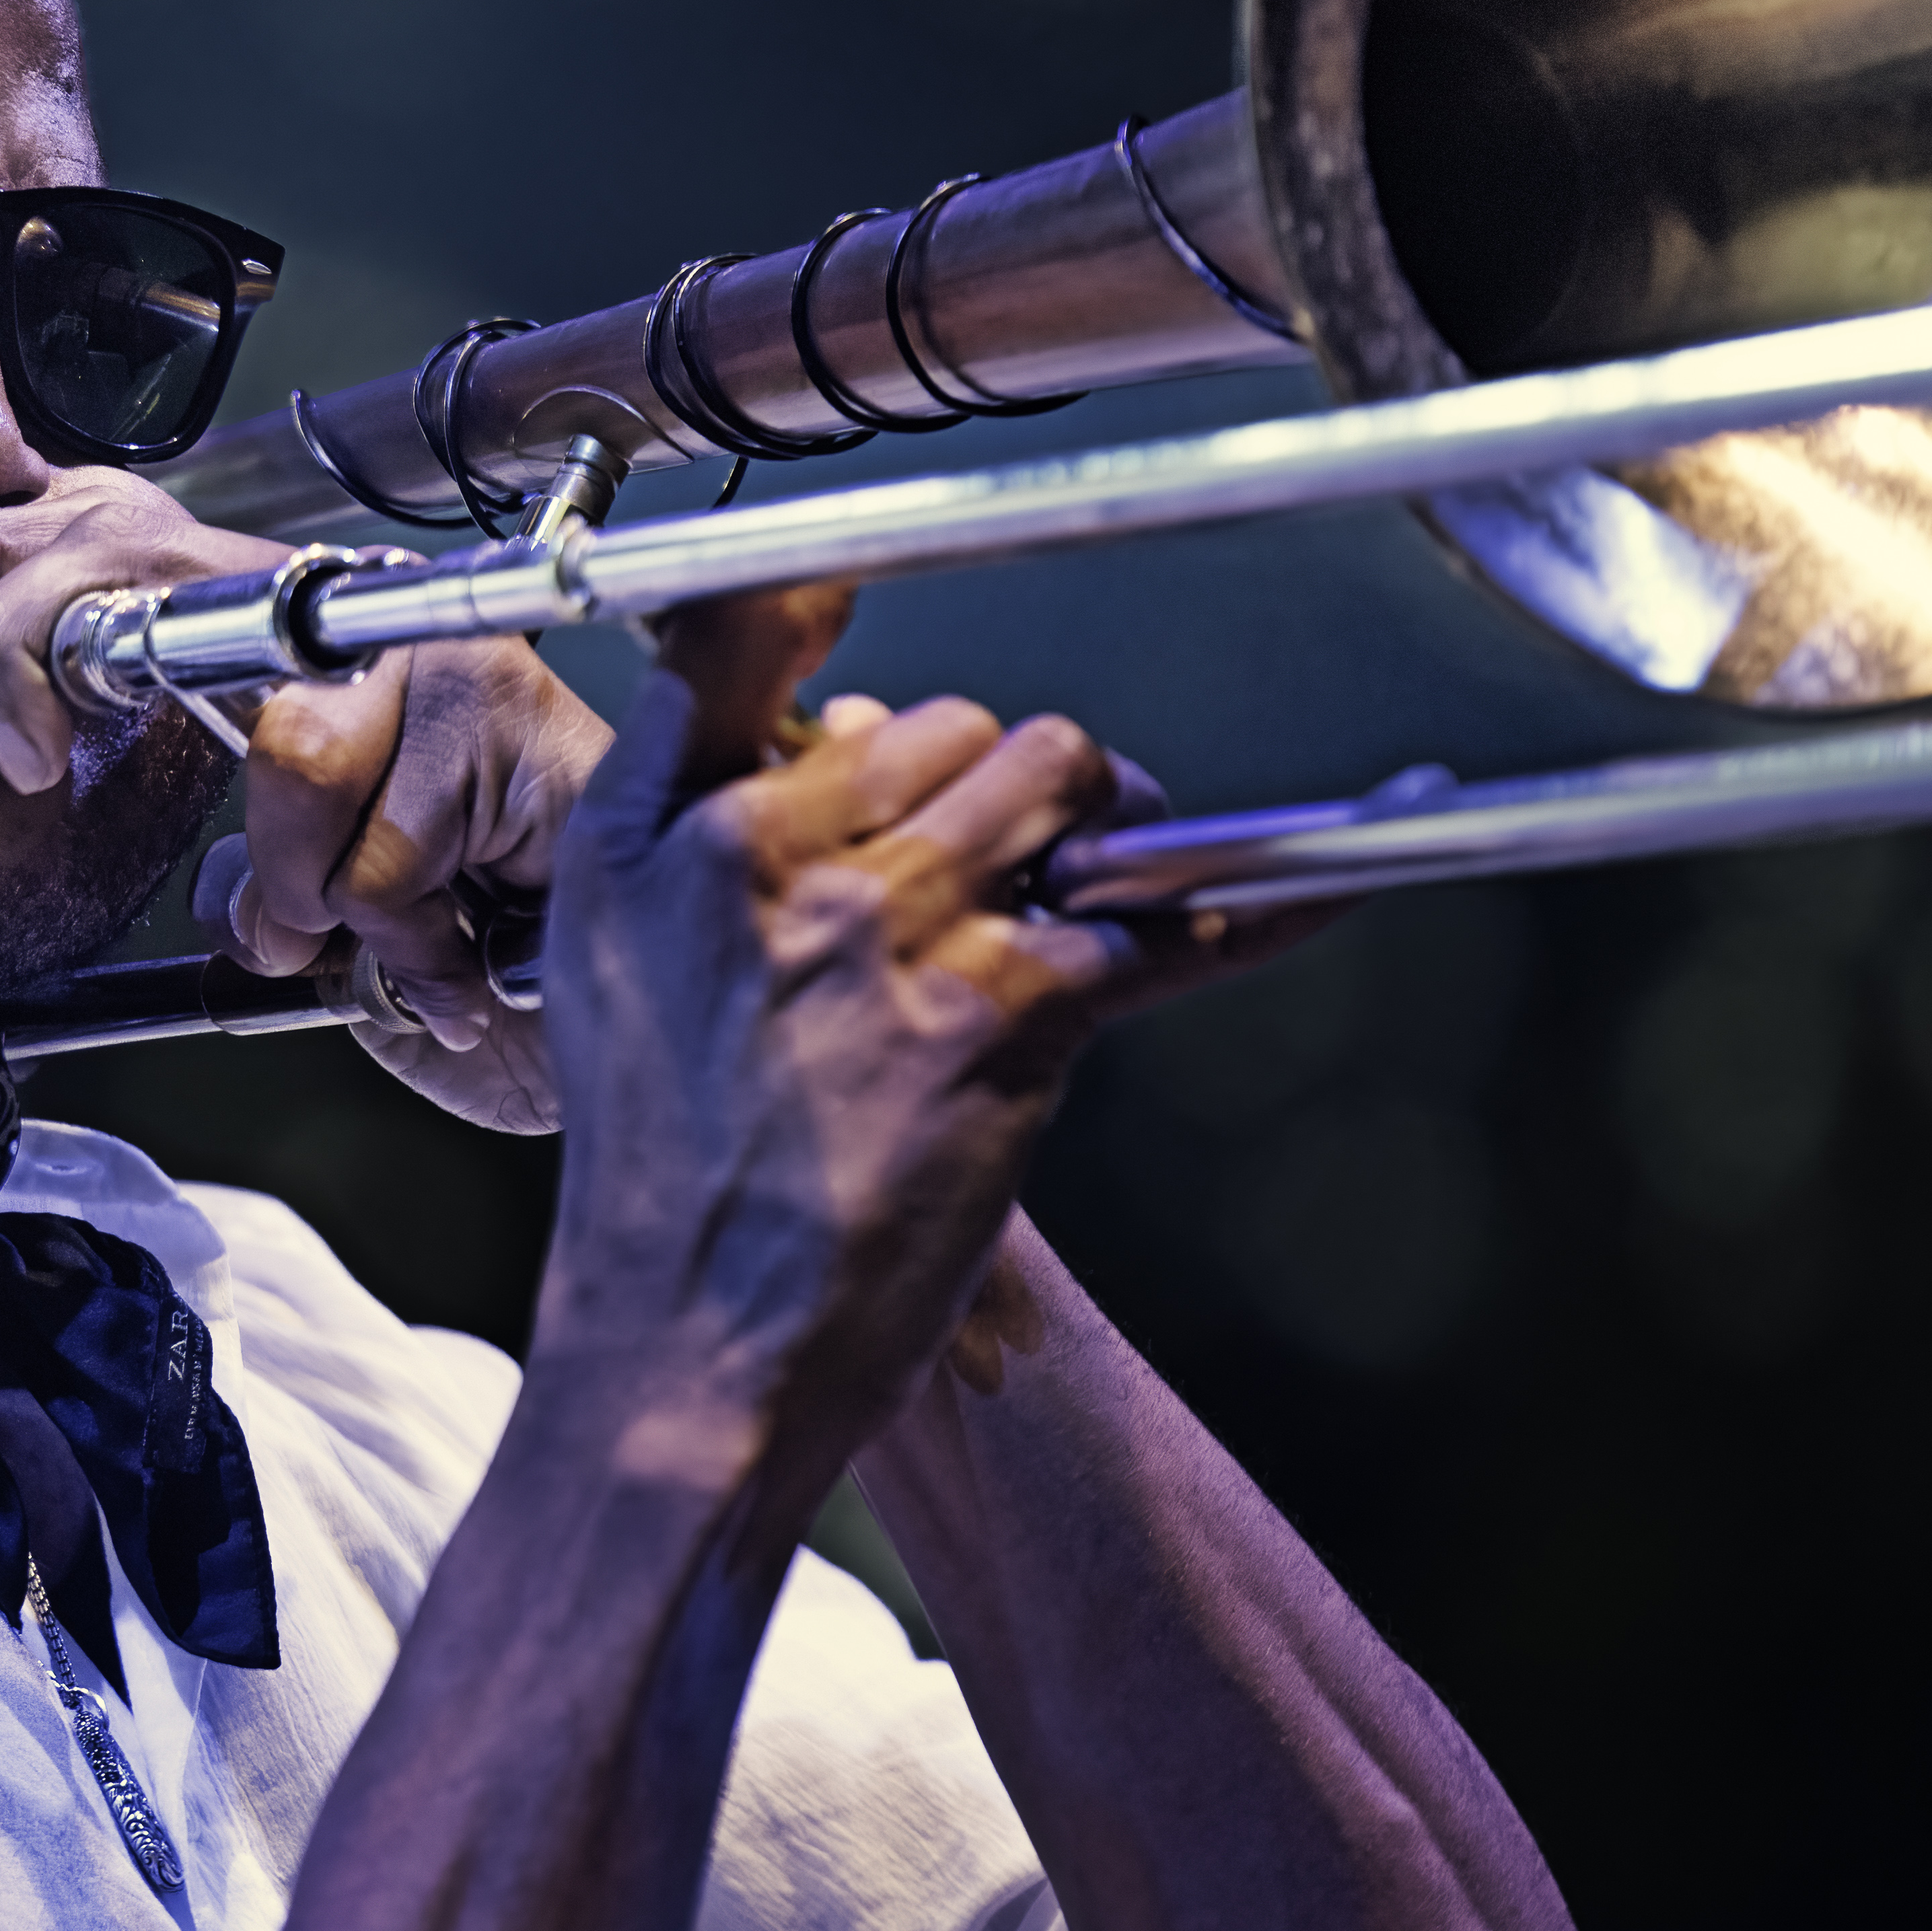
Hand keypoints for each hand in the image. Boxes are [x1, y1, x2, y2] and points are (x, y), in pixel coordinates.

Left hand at [0, 480, 612, 1129]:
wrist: (598, 983)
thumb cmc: (448, 920)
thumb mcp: (288, 863)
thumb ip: (207, 811)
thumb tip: (115, 810)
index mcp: (285, 621)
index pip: (107, 537)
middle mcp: (355, 605)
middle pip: (164, 609)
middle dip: (74, 686)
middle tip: (51, 781)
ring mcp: (438, 647)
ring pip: (288, 763)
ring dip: (311, 896)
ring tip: (364, 936)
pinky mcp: (504, 713)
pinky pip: (376, 853)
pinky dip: (391, 937)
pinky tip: (438, 954)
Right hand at [533, 586, 1256, 1509]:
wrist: (691, 1343)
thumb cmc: (662, 1164)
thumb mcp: (609, 958)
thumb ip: (694, 820)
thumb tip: (863, 723)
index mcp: (663, 835)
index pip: (740, 638)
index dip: (808, 600)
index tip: (848, 587)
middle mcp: (773, 858)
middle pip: (950, 722)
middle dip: (1001, 772)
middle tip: (1015, 844)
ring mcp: (895, 930)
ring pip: (1057, 780)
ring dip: (1101, 817)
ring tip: (1090, 883)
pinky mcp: (1002, 1015)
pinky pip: (1155, 919)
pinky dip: (1249, 909)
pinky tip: (1322, 887)